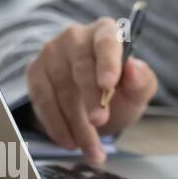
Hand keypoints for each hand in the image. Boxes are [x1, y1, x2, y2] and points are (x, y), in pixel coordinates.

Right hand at [24, 18, 156, 164]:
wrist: (93, 102)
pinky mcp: (35, 72)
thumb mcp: (138, 89)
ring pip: (62, 90)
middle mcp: (76, 36)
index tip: (108, 85)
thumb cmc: (121, 90)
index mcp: (106, 32)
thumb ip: (142, 80)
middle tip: (100, 122)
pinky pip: (43, 101)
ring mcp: (52, 53)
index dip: (107, 63)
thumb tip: (134, 67)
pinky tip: (69, 141)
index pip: (107, 42)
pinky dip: (56, 125)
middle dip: (92, 99)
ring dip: (76, 122)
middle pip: (82, 68)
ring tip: (90, 146)